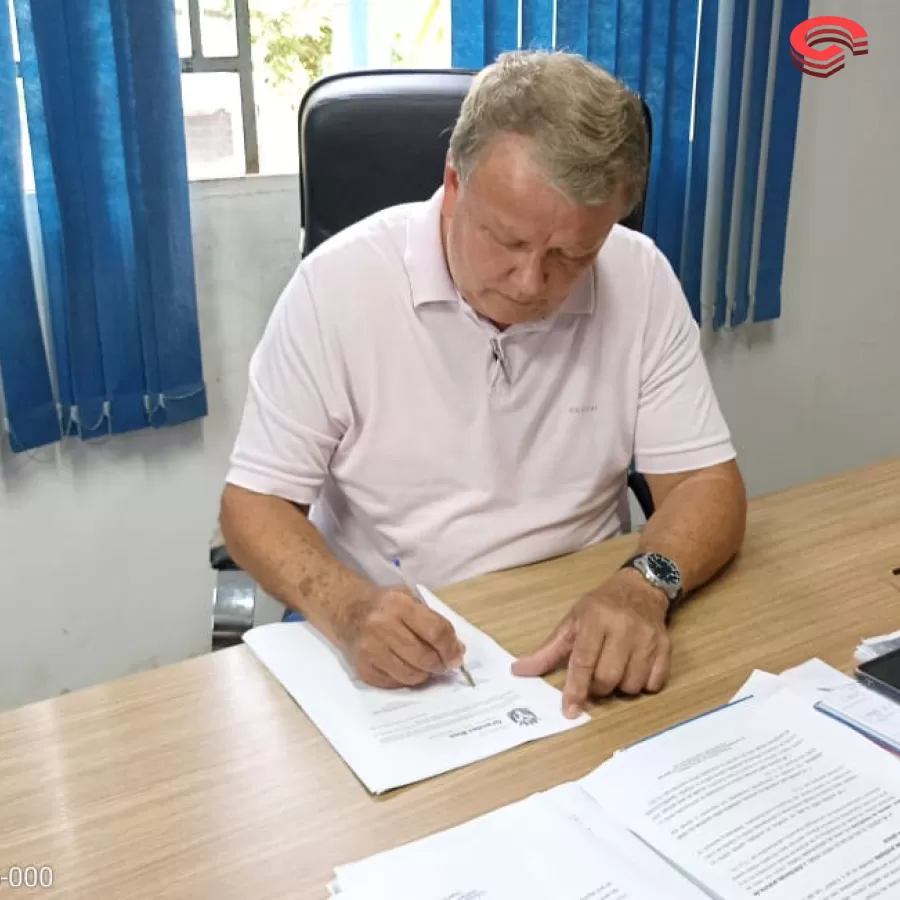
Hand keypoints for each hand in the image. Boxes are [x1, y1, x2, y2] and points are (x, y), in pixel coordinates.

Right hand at [342, 586, 465, 688]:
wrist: (346, 611)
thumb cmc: (384, 605)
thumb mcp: (409, 600)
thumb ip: (433, 621)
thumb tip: (457, 650)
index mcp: (398, 605)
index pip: (435, 631)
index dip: (451, 648)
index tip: (457, 656)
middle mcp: (382, 627)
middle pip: (424, 657)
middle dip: (440, 664)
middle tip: (443, 664)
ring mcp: (370, 650)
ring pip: (411, 675)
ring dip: (425, 674)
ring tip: (425, 665)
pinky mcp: (363, 669)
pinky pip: (395, 683)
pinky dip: (406, 678)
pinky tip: (405, 666)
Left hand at [511, 569, 671, 717]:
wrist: (640, 588)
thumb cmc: (600, 607)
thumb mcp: (572, 622)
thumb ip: (547, 650)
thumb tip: (519, 671)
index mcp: (596, 619)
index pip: (583, 661)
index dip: (575, 689)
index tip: (569, 710)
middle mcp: (624, 628)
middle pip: (607, 677)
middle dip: (598, 687)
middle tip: (595, 678)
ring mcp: (648, 638)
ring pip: (631, 685)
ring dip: (619, 687)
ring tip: (615, 669)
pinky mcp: (666, 647)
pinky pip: (653, 684)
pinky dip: (641, 684)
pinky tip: (634, 668)